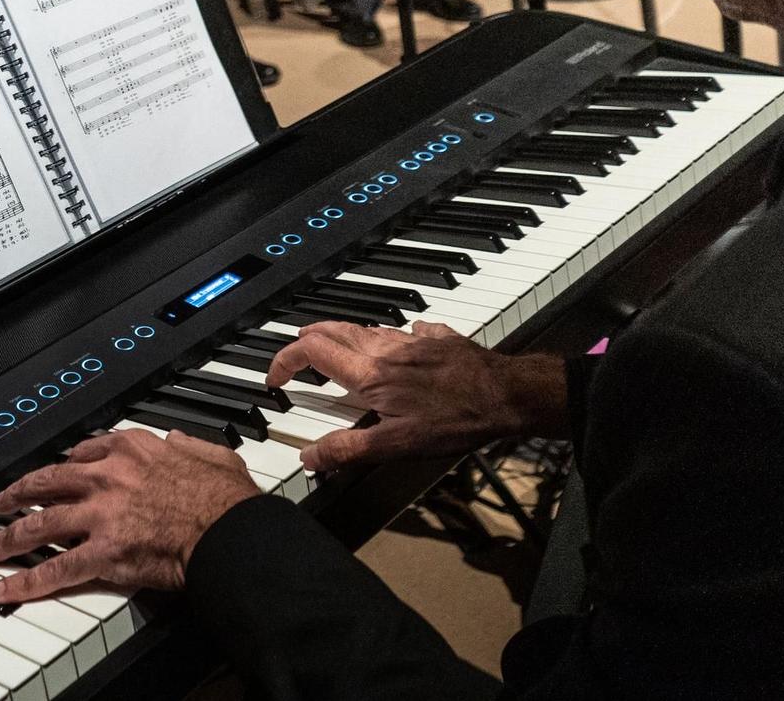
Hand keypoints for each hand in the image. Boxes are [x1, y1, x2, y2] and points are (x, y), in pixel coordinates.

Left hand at [0, 429, 259, 602]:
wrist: (229, 532)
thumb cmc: (226, 500)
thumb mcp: (210, 453)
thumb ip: (188, 444)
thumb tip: (178, 439)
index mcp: (132, 450)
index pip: (83, 453)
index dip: (62, 465)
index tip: (51, 473)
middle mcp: (107, 477)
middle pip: (47, 483)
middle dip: (17, 494)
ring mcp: (100, 515)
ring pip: (40, 524)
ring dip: (8, 538)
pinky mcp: (103, 552)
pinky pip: (56, 569)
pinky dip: (27, 581)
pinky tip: (6, 588)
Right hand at [268, 321, 568, 470]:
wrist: (507, 395)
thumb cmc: (455, 420)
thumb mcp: (396, 445)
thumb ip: (348, 449)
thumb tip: (309, 456)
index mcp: (369, 373)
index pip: (311, 351)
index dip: (285, 361)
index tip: (277, 378)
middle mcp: (385, 348)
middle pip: (333, 329)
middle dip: (307, 340)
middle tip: (298, 359)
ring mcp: (412, 339)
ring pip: (365, 327)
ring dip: (343, 338)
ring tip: (339, 355)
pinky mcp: (438, 338)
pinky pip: (406, 330)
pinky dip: (391, 337)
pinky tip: (401, 346)